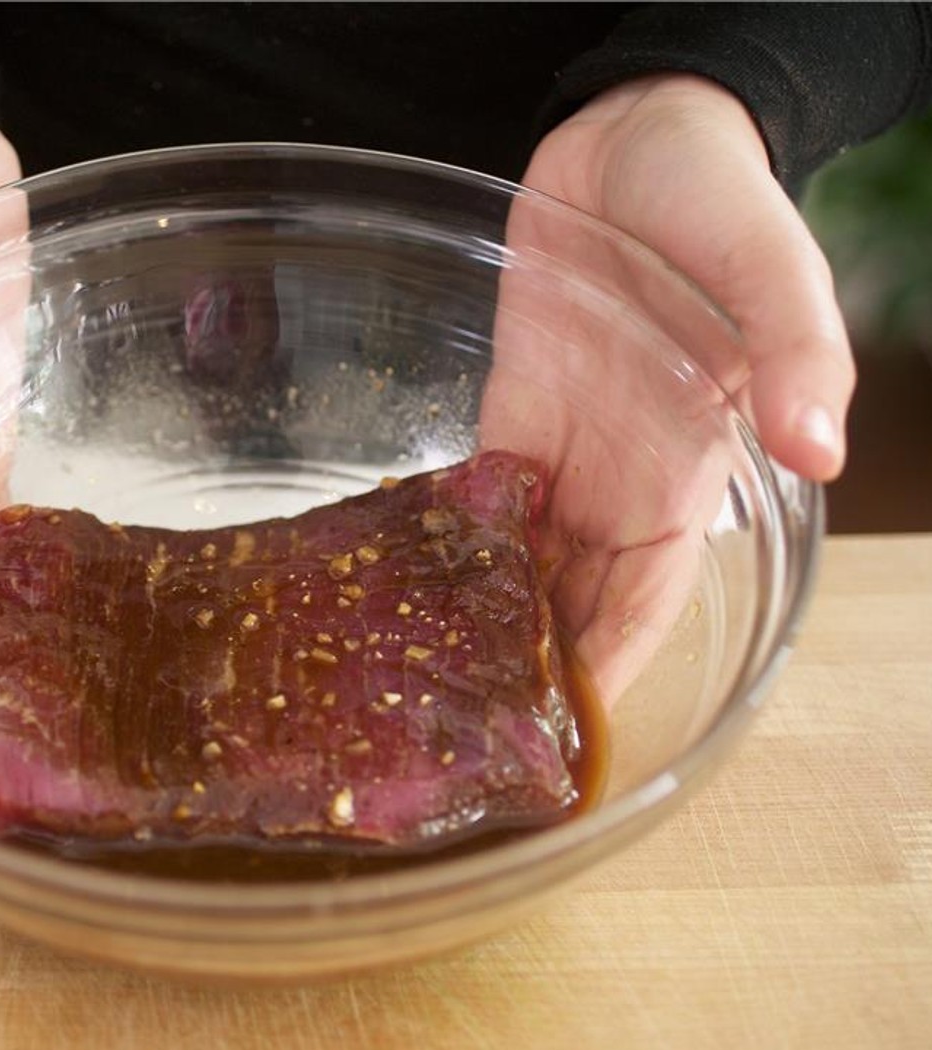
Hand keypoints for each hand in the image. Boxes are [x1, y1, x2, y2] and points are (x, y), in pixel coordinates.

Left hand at [478, 73, 848, 702]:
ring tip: (422, 680)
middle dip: (530, 667)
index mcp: (686, 467)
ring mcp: (563, 447)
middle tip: (463, 730)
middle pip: (575, 598)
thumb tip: (822, 450)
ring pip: (524, 561)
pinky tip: (408, 588)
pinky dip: (451, 542)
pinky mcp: (511, 409)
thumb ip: (796, 352)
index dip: (608, 664)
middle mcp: (620, 476)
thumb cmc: (716, 195)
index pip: (646, 595)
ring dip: (485, 620)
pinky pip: (480, 494)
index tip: (559, 735)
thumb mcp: (771, 265)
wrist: (640, 135)